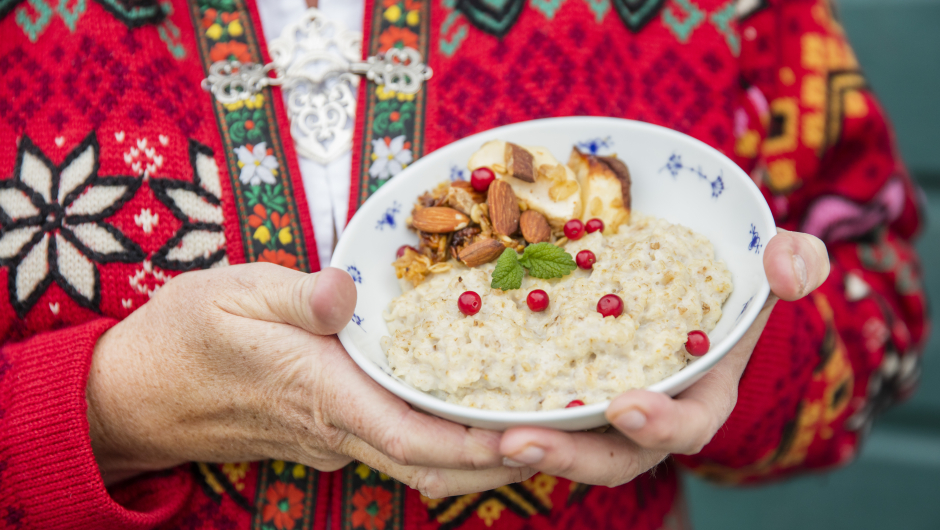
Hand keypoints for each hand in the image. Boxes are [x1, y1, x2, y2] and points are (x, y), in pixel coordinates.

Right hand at [86, 264, 532, 496]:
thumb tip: (347, 288)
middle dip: (494, 462)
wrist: (134, 393)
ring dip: (473, 454)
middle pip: (428, 464)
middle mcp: (335, 431)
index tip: (529, 439)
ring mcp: (330, 440)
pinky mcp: (326, 434)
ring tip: (529, 422)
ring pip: (415, 460)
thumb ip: (300, 295)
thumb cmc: (184, 337)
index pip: (411, 437)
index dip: (473, 446)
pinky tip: (465, 406)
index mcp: (320, 395)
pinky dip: (439, 437)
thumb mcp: (236, 292)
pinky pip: (393, 444)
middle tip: (556, 436)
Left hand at [498, 229, 829, 485]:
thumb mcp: (770, 266)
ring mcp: (598, 407)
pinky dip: (498, 413)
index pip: (686, 426)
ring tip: (480, 436)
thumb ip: (794, 263)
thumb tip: (790, 267)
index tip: (626, 405)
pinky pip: (530, 409)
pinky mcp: (559, 390)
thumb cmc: (728, 282)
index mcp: (698, 396)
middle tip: (519, 441)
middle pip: (608, 454)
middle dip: (569, 455)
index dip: (660, 424)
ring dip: (524, 445)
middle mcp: (645, 415)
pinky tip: (452, 408)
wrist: (677, 280)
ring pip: (561, 442)